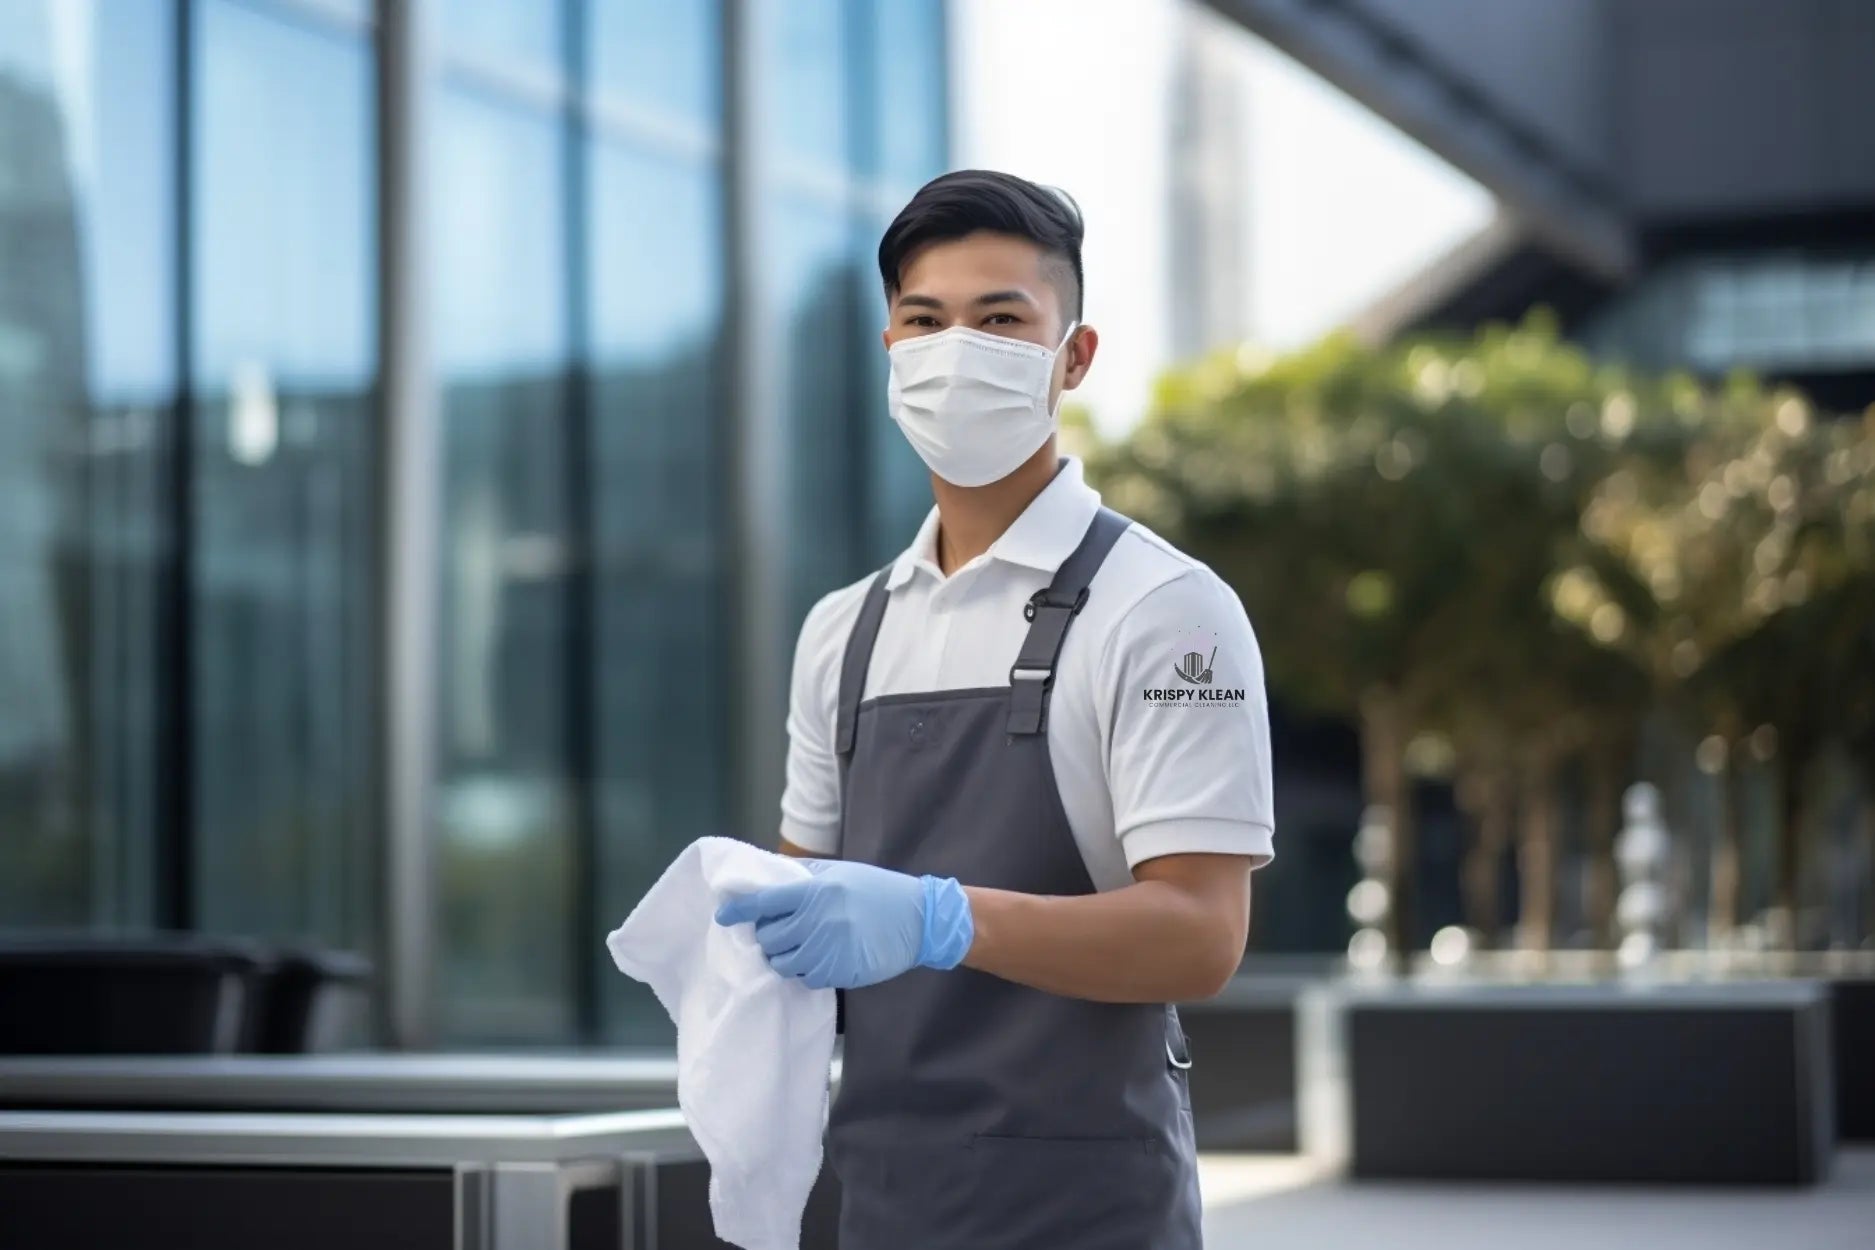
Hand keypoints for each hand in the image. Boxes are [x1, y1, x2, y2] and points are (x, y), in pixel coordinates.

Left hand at [714, 859, 973, 989]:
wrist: (918, 919)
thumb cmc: (877, 890)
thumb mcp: (840, 872)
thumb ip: (802, 874)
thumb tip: (766, 875)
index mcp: (814, 892)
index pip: (763, 903)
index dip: (738, 910)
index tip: (723, 916)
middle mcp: (816, 922)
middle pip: (768, 939)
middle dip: (767, 937)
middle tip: (777, 932)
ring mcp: (828, 950)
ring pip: (783, 963)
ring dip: (785, 956)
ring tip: (799, 946)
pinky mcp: (840, 972)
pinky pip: (806, 978)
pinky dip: (806, 970)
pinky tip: (820, 958)